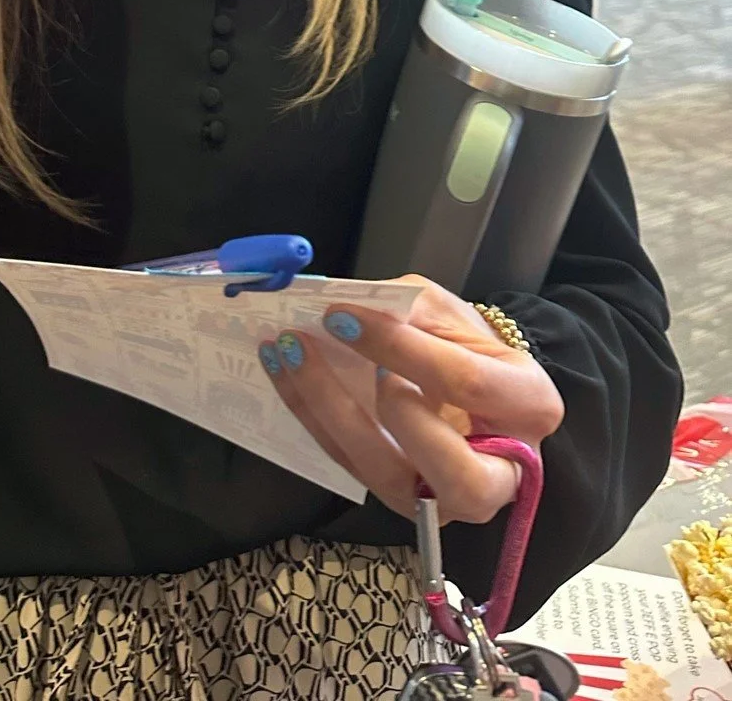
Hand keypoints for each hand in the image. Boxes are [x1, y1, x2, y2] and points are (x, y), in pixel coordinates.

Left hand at [259, 276, 563, 524]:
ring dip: (326, 412)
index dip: (400, 348)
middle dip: (380, 415)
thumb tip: (352, 311)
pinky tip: (281, 371)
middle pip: (450, 470)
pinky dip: (313, 417)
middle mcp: (500, 473)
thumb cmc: (469, 344)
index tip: (340, 315)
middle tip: (320, 348)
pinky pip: (352, 466)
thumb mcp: (450, 313)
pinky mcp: (403, 497)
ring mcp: (448, 498)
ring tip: (284, 352)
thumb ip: (410, 311)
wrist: (475, 386)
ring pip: (387, 478)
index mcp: (529, 406)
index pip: (465, 381)